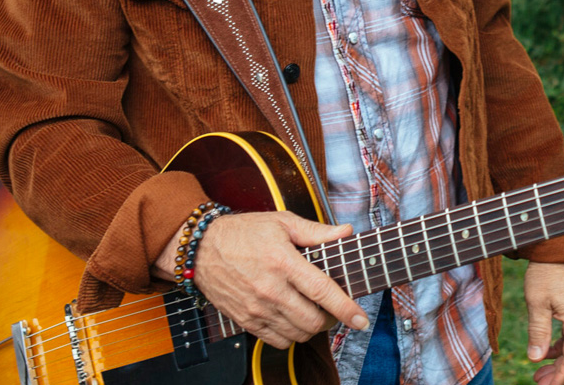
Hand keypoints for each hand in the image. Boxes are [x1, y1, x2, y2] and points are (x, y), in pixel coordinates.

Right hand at [152, 211, 366, 349]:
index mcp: (283, 262)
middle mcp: (270, 289)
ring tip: (313, 312)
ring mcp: (256, 308)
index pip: (322, 291)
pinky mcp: (245, 320)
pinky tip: (292, 319)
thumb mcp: (281, 223)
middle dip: (330, 319)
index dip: (346, 308)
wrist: (201, 248)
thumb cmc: (244, 232)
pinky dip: (291, 336)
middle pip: (313, 320)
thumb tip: (346, 232)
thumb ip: (316, 232)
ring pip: (297, 334)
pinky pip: (277, 341)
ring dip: (311, 328)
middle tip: (333, 308)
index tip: (362, 320)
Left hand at [523, 261, 563, 384]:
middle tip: (539, 382)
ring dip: (560, 362)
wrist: (557, 249)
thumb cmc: (546, 273)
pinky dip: (562, 348)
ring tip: (540, 371)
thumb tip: (536, 359)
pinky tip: (546, 351)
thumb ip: (538, 332)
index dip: (560, 377)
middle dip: (560, 373)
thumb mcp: (536, 303)